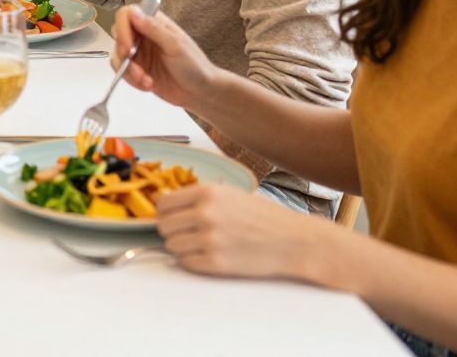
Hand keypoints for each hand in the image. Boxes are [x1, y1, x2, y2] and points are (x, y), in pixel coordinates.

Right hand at [111, 1, 218, 109]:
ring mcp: (139, 53)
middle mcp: (143, 35)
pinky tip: (148, 84)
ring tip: (146, 81)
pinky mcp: (136, 70)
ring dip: (128, 70)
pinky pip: (122, 72)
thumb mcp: (175, 45)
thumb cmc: (194, 65)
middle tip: (134, 66)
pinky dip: (131, 80)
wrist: (200, 92)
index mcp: (155, 23)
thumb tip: (133, 12)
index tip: (128, 46)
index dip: (122, 27)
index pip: (127, 14)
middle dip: (123, 52)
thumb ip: (153, 28)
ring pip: (117, 55)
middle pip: (118, 34)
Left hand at [157, 182, 330, 280]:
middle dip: (172, 230)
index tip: (171, 216)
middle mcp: (205, 214)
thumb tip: (163, 204)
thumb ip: (198, 198)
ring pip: (172, 246)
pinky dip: (193, 260)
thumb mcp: (229, 194)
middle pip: (164, 225)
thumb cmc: (263, 216)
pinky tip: (209, 254)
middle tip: (187, 232)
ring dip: (181, 246)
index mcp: (207, 192)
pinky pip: (186, 263)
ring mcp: (210, 239)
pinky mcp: (217, 263)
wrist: (293, 240)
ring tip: (201, 244)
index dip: (164, 212)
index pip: (163, 204)